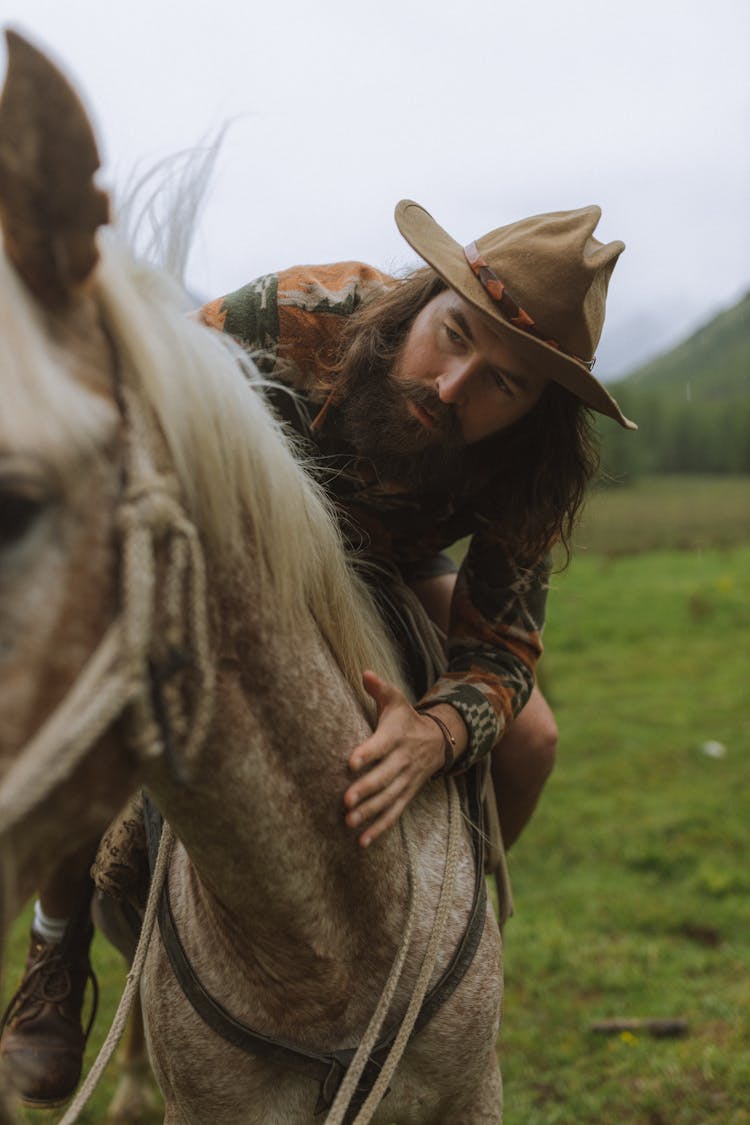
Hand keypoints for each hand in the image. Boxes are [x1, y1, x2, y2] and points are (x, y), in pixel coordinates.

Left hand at [344, 670, 458, 847]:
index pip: (381, 745)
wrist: (438, 740)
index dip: (367, 753)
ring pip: (388, 799)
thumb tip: (365, 673)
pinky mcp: (406, 795)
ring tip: (349, 823)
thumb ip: (379, 688)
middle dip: (366, 790)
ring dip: (370, 813)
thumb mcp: (396, 700)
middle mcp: (403, 761)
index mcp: (396, 737)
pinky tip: (362, 843)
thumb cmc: (405, 719)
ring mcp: (406, 781)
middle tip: (345, 801)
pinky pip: (394, 814)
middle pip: (384, 778)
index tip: (350, 761)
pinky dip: (380, 829)